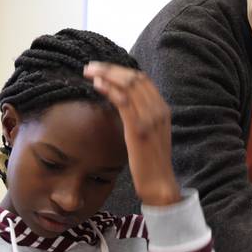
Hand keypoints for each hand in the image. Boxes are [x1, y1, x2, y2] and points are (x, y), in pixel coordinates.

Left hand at [84, 62, 179, 205]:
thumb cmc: (151, 162)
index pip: (142, 80)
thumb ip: (143, 118)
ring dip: (106, 74)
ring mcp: (150, 119)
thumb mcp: (151, 134)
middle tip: (91, 67)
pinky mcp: (138, 129)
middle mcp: (159, 110)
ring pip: (128, 85)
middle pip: (134, 78)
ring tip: (89, 72)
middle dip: (110, 68)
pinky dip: (109, 89)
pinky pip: (123, 101)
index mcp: (162, 109)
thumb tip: (125, 105)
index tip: (103, 69)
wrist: (159, 184)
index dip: (121, 70)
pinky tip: (97, 85)